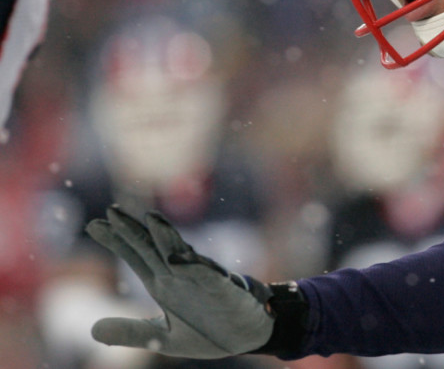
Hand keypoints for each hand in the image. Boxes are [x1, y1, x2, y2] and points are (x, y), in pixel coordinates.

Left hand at [85, 206, 274, 357]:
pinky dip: (195, 268)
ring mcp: (201, 281)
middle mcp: (179, 277)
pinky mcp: (223, 291)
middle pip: (153, 248)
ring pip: (181, 254)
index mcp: (163, 284)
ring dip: (167, 237)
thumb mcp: (161, 337)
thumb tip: (91, 331)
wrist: (247, 336)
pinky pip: (208, 276)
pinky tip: (180, 259)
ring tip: (150, 219)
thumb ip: (129, 332)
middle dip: (133, 230)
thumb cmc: (208, 331)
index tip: (94, 224)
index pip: (137, 256)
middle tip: (112, 211)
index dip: (117, 240)